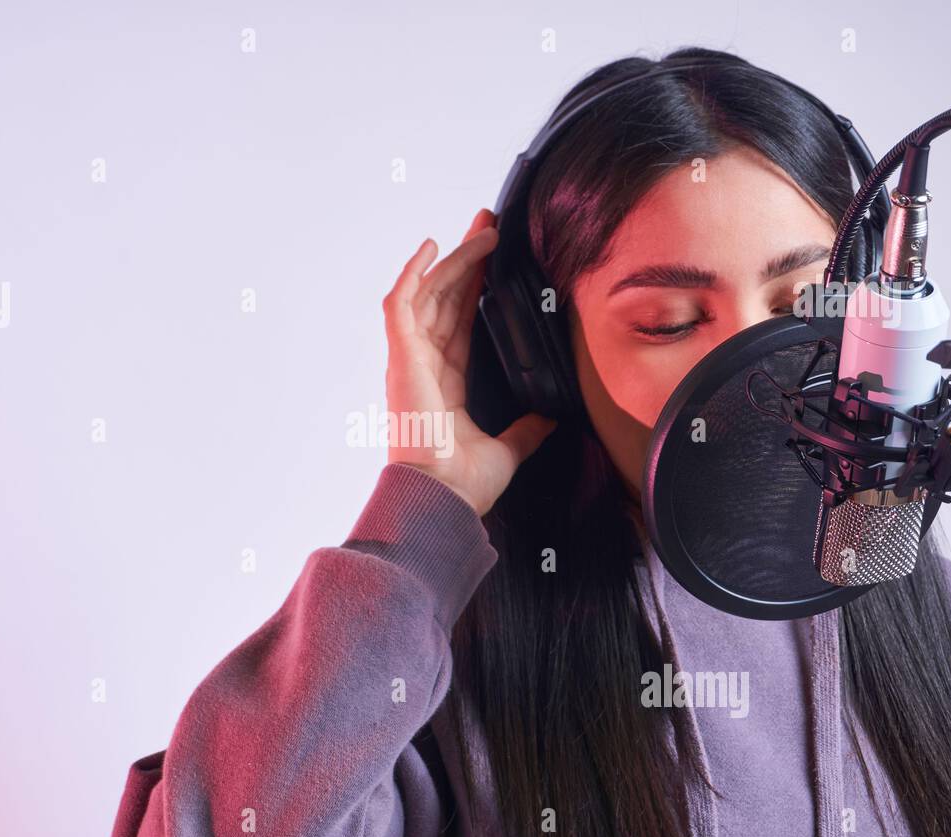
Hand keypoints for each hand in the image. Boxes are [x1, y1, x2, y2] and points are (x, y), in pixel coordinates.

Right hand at [382, 208, 557, 516]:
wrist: (442, 496)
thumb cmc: (462, 483)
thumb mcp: (508, 449)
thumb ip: (526, 430)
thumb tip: (550, 419)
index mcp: (445, 383)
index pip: (461, 322)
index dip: (476, 289)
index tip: (495, 260)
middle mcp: (424, 365)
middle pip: (445, 298)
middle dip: (468, 260)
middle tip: (490, 227)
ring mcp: (409, 359)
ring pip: (429, 293)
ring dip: (455, 258)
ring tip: (482, 230)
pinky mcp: (402, 356)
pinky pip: (400, 304)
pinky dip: (412, 273)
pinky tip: (431, 246)